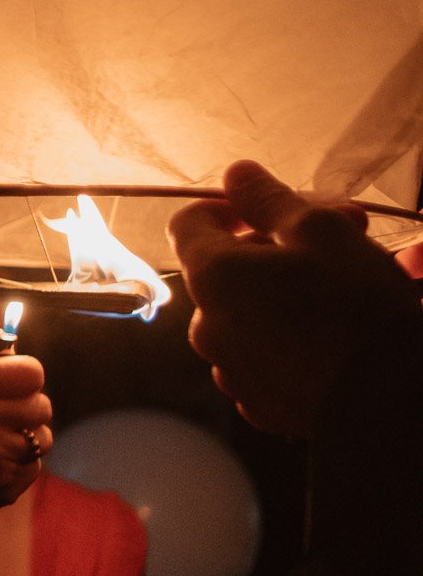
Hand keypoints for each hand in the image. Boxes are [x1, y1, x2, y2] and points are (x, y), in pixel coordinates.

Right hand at [0, 328, 50, 561]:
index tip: (9, 384)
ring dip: (25, 437)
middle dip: (26, 408)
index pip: (31, 371)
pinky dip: (18, 465)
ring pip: (43, 437)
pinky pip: (34, 466)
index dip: (24, 375)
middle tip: (2, 413)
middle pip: (42, 405)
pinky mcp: (6, 484)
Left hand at [169, 160, 418, 436]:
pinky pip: (264, 356)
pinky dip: (288, 338)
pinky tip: (332, 332)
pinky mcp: (258, 401)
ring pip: (246, 314)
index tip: (269, 205)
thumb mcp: (320, 231)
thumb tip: (235, 174)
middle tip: (341, 235)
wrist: (386, 399)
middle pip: (223, 270)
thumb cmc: (354, 306)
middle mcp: (207, 325)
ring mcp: (230, 368)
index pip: (188, 223)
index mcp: (212, 276)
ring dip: (282, 292)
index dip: (227, 205)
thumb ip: (269, 199)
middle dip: (274, 246)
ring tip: (342, 286)